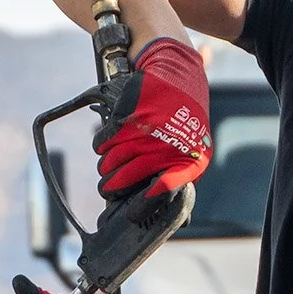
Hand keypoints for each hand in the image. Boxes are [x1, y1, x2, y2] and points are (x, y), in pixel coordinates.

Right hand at [97, 37, 211, 202]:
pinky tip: (107, 143)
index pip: (163, 191)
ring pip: (109, 164)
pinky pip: (102, 144)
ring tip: (109, 165)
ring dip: (105, 168)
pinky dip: (100, 146)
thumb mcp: (192, 150)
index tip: (131, 214)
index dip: (144, 206)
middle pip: (126, 180)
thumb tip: (175, 217)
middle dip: (112, 189)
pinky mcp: (125, 118)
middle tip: (109, 189)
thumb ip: (180, 178)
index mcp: (187, 160)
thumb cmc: (182, 120)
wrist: (176, 76)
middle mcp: (166, 148)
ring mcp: (144, 132)